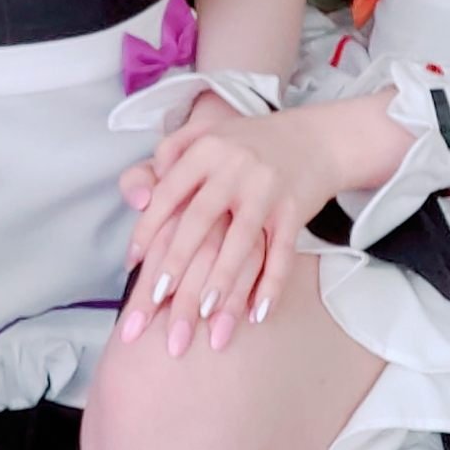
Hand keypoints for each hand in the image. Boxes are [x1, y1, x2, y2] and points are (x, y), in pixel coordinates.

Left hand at [117, 97, 344, 356]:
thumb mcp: (208, 134)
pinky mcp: (295, 210)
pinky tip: (258, 314)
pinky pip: (282, 253)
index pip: (168, 193)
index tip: (132, 262)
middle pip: (199, 219)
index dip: (147, 228)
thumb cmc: (249, 144)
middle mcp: (235, 167)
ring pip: (241, 241)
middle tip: (156, 297)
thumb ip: (169, 154)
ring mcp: (267, 190)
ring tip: (203, 312)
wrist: (317, 138)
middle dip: (176, 260)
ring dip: (222, 278)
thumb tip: (141, 196)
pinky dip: (271, 285)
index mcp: (207, 149)